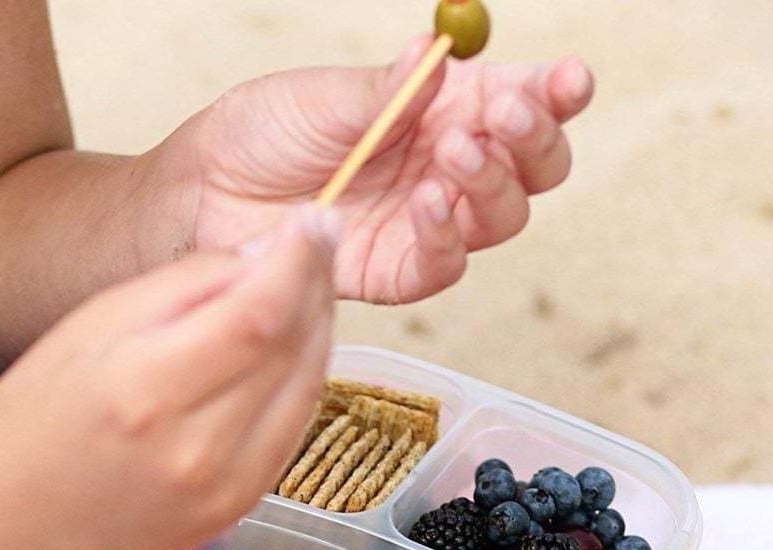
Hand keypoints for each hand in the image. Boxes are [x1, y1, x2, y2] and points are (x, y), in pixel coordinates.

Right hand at [0, 204, 337, 549]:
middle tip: (321, 240)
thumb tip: (261, 258)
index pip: (256, 314)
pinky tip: (296, 345)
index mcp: (144, 391)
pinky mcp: (239, 508)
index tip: (317, 218)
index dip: (299, 260)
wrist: (11, 537)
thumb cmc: (32, 425)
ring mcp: (226, 489)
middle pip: (292, 349)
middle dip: (316, 284)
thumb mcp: (87, 330)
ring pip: (306, 388)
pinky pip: (294, 428)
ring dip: (319, 329)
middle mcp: (196, 448)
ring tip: (311, 285)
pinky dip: (303, 378)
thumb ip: (180, 289)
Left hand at [145, 40, 592, 303]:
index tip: (569, 82)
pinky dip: (447, 237)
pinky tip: (426, 204)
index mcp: (438, 111)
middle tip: (503, 118)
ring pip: (501, 218)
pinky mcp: (396, 271)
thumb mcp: (323, 96)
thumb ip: (388, 89)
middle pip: (531, 169)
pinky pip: (444, 265)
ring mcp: (422, 224)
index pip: (519, 103)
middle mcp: (443, 167)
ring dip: (492, 185)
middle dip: (533, 142)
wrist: (203, 197)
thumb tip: (438, 54)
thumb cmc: (258, 134)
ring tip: (453, 155)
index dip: (554, 95)